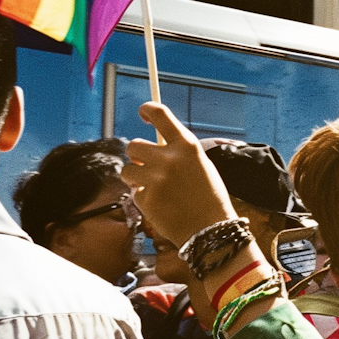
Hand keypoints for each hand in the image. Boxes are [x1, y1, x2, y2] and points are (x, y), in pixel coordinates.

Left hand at [120, 103, 236, 247]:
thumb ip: (177, 152)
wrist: (211, 229)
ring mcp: (155, 179)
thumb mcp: (199, 164)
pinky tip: (161, 204)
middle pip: (133, 145)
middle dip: (136, 156)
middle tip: (145, 165)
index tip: (143, 113)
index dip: (147, 109)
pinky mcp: (146, 199)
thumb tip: (153, 146)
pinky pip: (135, 193)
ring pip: (127, 170)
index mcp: (186, 145)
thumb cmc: (208, 196)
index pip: (159, 113)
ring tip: (154, 188)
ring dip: (136, 178)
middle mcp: (169, 158)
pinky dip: (144, 198)